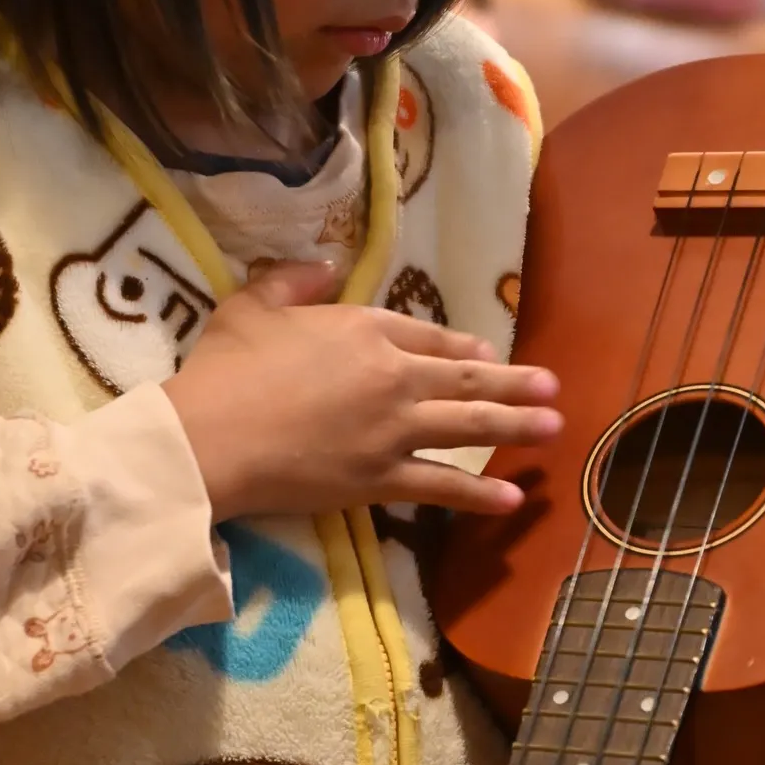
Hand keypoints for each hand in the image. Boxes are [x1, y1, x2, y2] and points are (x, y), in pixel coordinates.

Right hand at [163, 261, 562, 521]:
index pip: (429, 336)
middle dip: (514, 382)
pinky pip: (441, 487)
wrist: (210, 438)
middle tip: (551, 387)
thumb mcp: (252, 304)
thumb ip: (293, 280)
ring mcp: (393, 431)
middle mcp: (393, 377)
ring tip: (554, 427)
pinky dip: (479, 495)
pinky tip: (512, 499)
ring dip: (516, 426)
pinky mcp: (381, 479)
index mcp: (365, 330)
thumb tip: (325, 264)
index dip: (464, 343)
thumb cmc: (226, 369)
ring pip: (469, 426)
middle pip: (466, 377)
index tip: (489, 347)